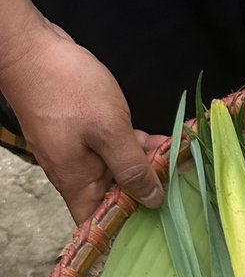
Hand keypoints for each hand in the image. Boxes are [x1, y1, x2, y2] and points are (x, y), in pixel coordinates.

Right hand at [2, 20, 164, 222]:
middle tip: (180, 190)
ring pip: (118, 170)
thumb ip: (132, 169)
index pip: (99, 224)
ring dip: (145, 167)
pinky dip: (135, 147)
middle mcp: (76, 173)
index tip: (158, 228)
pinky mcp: (83, 131)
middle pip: (115, 197)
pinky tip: (161, 142)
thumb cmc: (67, 89)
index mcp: (77, 183)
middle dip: (146, 194)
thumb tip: (152, 200)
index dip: (126, 230)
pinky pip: (114, 148)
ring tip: (178, 163)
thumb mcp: (110, 132)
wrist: (31, 47)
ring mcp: (79, 151)